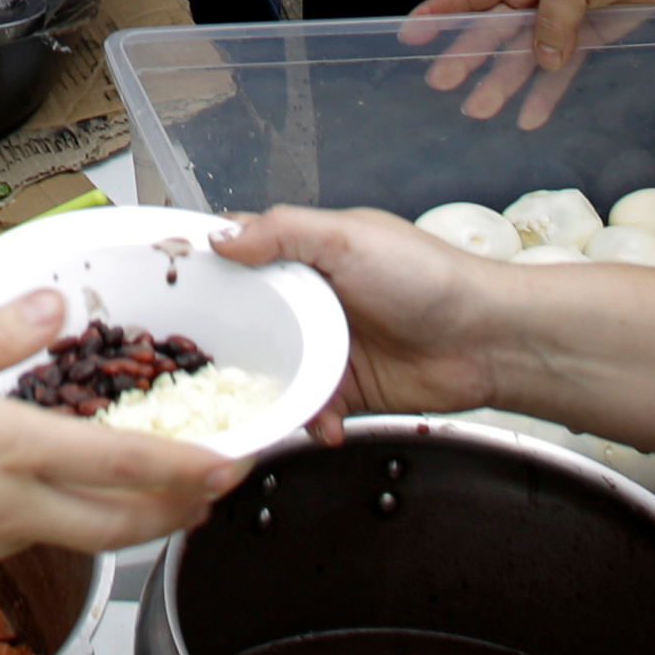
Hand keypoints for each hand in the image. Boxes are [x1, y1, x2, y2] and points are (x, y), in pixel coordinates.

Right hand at [0, 302, 244, 594]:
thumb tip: (55, 305)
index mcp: (6, 449)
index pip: (123, 464)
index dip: (188, 466)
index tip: (234, 462)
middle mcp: (8, 510)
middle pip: (120, 525)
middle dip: (175, 510)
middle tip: (208, 492)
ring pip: (65, 536)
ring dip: (108, 518)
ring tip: (123, 492)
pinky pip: (4, 548)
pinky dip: (23, 524)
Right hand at [223, 207, 522, 431]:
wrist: (489, 341)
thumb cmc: (431, 278)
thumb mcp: (349, 238)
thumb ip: (283, 232)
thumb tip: (221, 237)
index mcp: (307, 254)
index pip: (241, 255)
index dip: (204, 270)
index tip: (165, 289)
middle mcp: (311, 300)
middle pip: (247, 322)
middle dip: (224, 343)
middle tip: (197, 363)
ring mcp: (327, 347)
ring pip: (273, 372)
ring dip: (267, 390)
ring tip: (258, 403)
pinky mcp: (347, 391)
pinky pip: (311, 409)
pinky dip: (311, 420)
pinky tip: (323, 422)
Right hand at [399, 0, 654, 130]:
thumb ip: (552, 21)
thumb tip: (542, 60)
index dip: (440, 13)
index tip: (411, 36)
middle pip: (491, 29)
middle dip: (466, 58)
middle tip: (441, 84)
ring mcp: (558, 15)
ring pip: (521, 55)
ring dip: (501, 82)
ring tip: (479, 111)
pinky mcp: (586, 35)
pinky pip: (559, 68)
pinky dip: (546, 91)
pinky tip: (531, 115)